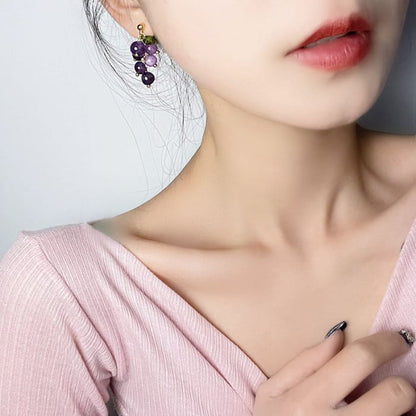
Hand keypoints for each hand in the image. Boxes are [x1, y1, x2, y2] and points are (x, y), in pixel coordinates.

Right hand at [253, 329, 414, 414]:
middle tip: (394, 385)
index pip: (358, 359)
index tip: (396, 339)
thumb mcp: (272, 393)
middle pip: (395, 394)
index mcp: (307, 400)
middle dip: (401, 384)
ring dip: (401, 411)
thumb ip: (304, 362)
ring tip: (385, 409)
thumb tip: (338, 336)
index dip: (385, 343)